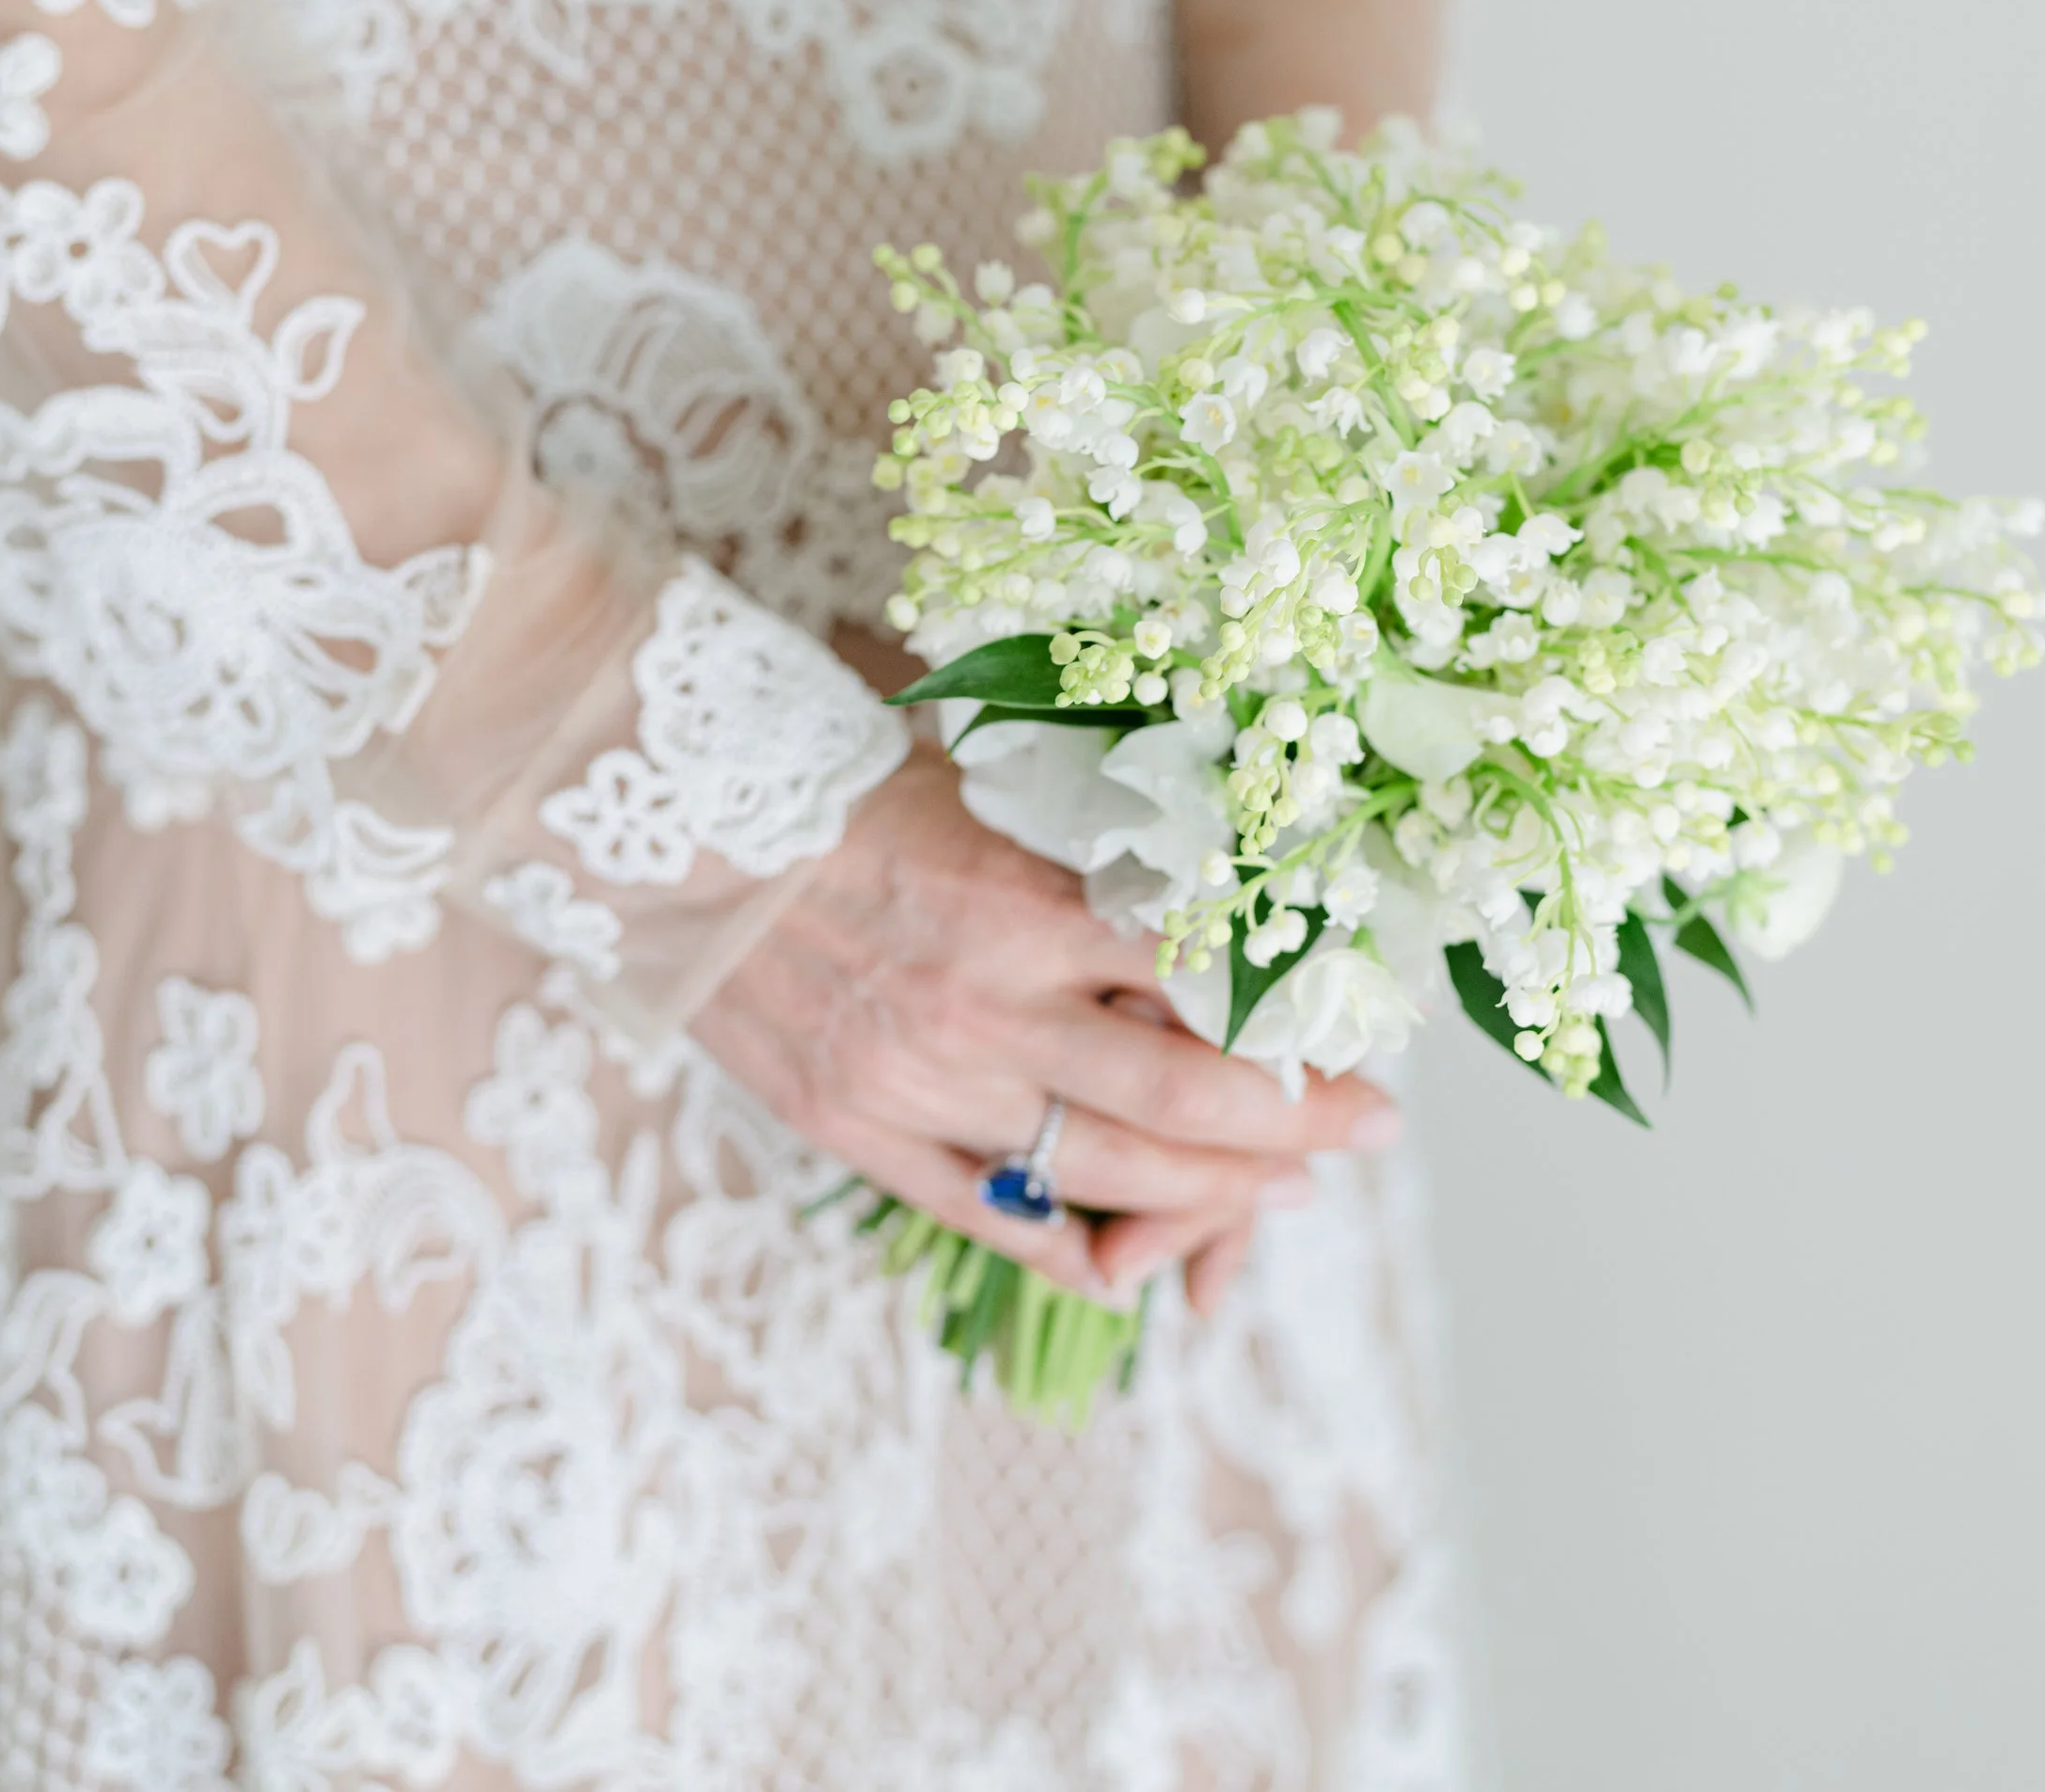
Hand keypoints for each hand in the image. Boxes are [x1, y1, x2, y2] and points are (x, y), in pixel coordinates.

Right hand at [691, 744, 1401, 1309]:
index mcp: (1026, 906)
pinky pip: (993, 1221)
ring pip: (1104, 1176)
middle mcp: (988, 1011)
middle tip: (1369, 1126)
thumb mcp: (992, 795)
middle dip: (1298, 1125)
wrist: (676, 829)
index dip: (1296, 1023)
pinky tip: (1139, 1257)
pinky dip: (1079, 1250)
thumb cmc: (844, 786)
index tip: (1360, 1032)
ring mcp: (922, 1087)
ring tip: (1283, 1192)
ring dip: (1215, 1196)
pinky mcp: (861, 1136)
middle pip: (1185, 1104)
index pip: (1202, 988)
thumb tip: (1218, 896)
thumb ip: (1092, 863)